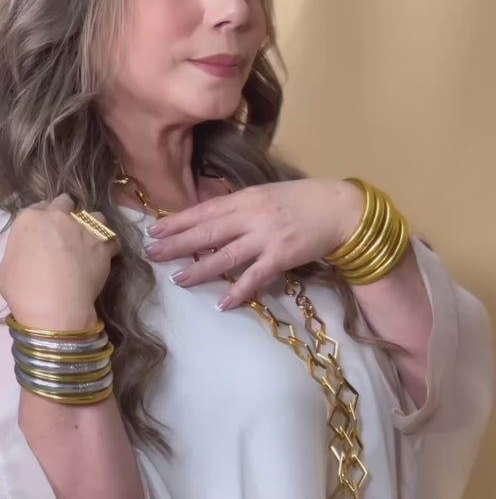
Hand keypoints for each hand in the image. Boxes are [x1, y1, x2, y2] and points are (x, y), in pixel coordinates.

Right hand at [0, 194, 120, 329]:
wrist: (53, 306)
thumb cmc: (22, 290)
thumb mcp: (6, 267)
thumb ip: (18, 253)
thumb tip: (25, 257)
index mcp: (29, 219)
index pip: (40, 207)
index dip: (45, 219)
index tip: (48, 231)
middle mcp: (57, 217)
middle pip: (65, 203)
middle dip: (67, 214)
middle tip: (68, 234)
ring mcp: (83, 229)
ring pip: (94, 217)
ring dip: (93, 226)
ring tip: (90, 242)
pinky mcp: (102, 246)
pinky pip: (113, 240)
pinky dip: (110, 247)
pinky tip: (106, 257)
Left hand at [145, 179, 363, 308]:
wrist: (341, 209)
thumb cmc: (304, 201)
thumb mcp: (268, 195)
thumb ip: (242, 206)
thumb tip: (213, 218)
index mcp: (246, 198)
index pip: (205, 210)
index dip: (177, 221)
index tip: (154, 230)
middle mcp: (252, 215)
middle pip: (207, 231)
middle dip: (177, 244)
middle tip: (151, 254)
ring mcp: (266, 237)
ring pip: (225, 255)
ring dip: (200, 269)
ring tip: (178, 280)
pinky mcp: (282, 256)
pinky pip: (255, 277)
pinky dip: (238, 291)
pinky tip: (223, 304)